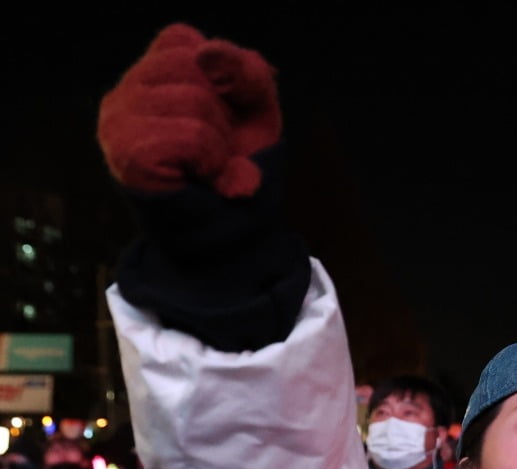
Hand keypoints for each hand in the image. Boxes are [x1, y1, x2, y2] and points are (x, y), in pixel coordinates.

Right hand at [97, 23, 280, 197]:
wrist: (233, 239)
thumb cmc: (239, 171)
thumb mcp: (256, 112)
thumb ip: (247, 72)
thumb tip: (209, 56)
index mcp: (150, 74)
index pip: (186, 40)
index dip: (225, 79)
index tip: (227, 119)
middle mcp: (124, 91)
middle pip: (195, 66)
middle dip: (225, 115)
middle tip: (217, 153)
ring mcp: (119, 122)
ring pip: (197, 101)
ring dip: (222, 144)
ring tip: (208, 169)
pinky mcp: (128, 154)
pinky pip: (193, 137)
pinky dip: (214, 162)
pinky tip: (202, 180)